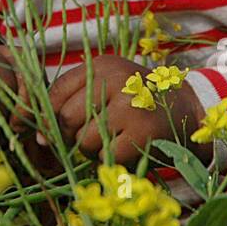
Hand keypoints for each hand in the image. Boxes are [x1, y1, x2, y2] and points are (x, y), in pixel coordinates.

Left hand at [48, 55, 209, 166]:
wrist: (187, 110)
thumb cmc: (136, 101)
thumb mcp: (108, 86)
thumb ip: (73, 101)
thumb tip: (39, 139)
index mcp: (103, 65)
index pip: (56, 91)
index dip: (48, 116)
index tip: (50, 130)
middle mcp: (116, 80)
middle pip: (66, 118)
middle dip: (70, 135)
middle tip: (88, 137)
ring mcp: (130, 106)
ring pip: (84, 140)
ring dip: (91, 149)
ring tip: (111, 140)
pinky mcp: (142, 133)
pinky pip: (106, 156)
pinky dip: (110, 159)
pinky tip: (125, 148)